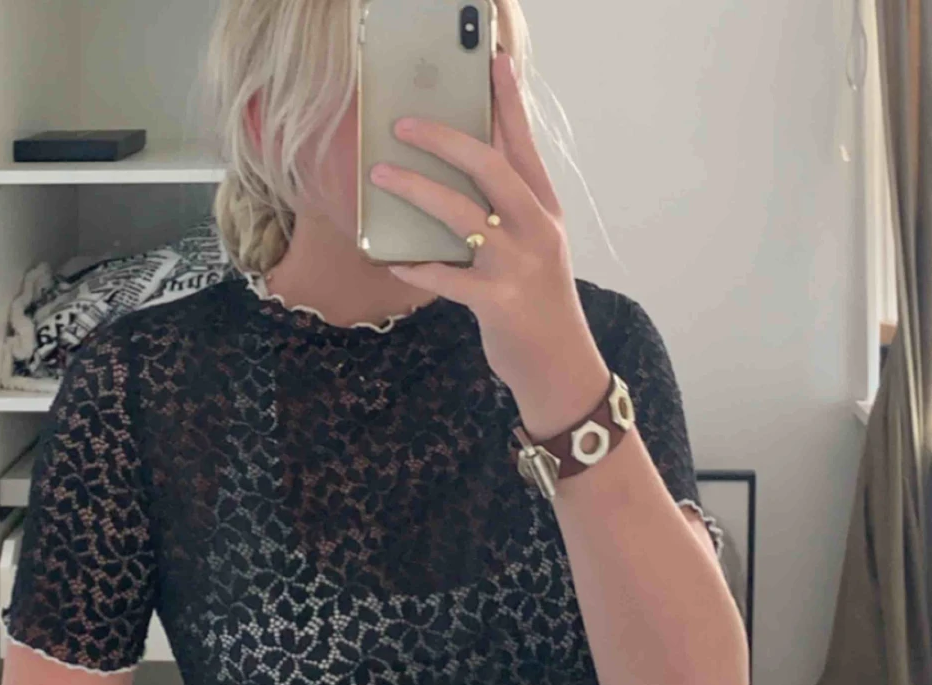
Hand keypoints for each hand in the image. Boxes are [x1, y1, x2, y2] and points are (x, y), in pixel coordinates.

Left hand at [369, 49, 611, 438]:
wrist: (559, 365)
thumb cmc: (539, 304)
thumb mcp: (536, 249)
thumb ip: (509, 213)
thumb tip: (462, 181)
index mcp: (545, 211)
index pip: (523, 145)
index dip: (507, 102)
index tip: (491, 63)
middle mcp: (535, 230)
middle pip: (489, 166)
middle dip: (443, 138)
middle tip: (403, 123)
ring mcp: (517, 265)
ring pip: (461, 215)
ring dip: (416, 191)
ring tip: (381, 175)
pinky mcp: (497, 301)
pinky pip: (445, 277)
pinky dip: (416, 267)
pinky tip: (392, 260)